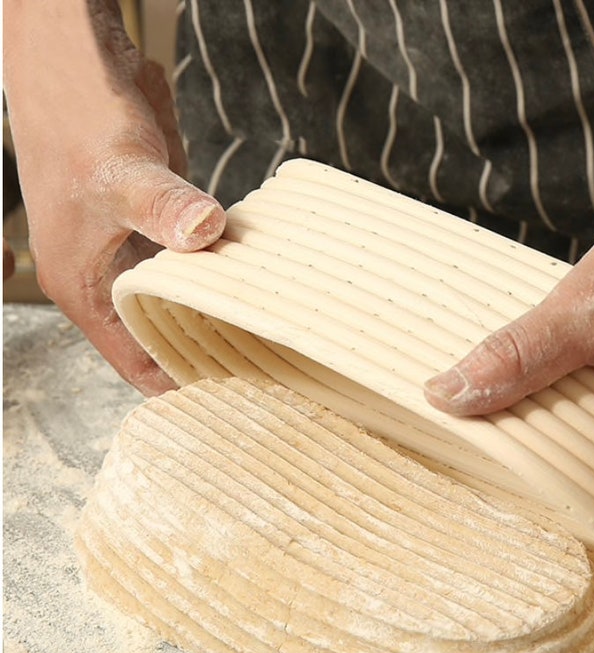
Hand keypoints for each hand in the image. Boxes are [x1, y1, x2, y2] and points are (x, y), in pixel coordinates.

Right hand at [3, 0, 224, 393]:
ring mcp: (135, 250)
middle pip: (159, 336)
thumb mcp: (121, 171)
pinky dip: (220, 277)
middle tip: (263, 375)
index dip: (174, 384)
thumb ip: (163, 207)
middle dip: (204, 355)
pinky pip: (194, 266)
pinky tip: (256, 286)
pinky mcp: (161, 224)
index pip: (132, 359)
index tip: (225, 401)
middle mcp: (107, 276)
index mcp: (84, 285)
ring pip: (179, 302)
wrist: (77, 62)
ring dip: (216, 316)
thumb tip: (205, 232)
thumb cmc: (77, 117)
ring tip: (267, 341)